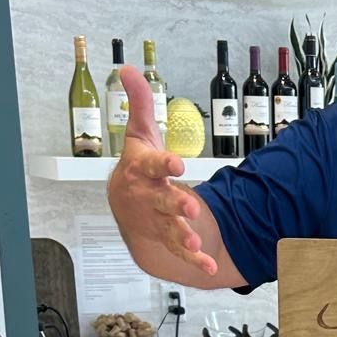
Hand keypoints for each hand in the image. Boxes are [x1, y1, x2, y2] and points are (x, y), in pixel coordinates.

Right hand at [111, 67, 218, 277]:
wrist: (127, 208)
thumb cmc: (137, 168)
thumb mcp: (139, 135)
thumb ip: (139, 103)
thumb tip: (128, 68)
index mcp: (142, 171)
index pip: (152, 165)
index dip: (163, 164)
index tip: (176, 164)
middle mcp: (149, 197)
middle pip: (162, 201)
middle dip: (175, 204)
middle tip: (189, 207)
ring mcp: (159, 220)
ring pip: (170, 229)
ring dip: (183, 236)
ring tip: (196, 241)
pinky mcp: (169, 239)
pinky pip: (181, 251)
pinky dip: (195, 260)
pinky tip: (209, 267)